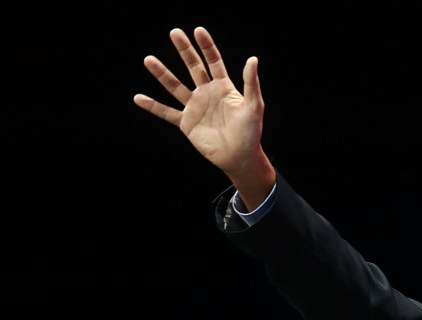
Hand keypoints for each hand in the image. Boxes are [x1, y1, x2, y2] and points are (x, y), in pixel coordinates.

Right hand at [134, 26, 274, 206]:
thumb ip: (251, 83)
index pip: (213, 61)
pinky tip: (138, 98)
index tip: (198, 31)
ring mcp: (195, 107)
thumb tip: (253, 59)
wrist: (240, 156)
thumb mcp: (254, 106)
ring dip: (162, 74)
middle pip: (193, 67)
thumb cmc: (251, 132)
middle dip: (184, 50)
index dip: (206, 46)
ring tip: (149, 59)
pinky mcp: (187, 123)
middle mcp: (207, 93)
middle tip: (174, 32)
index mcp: (224, 87)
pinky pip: (166, 112)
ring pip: (175, 86)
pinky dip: (153, 106)